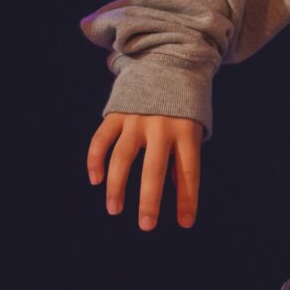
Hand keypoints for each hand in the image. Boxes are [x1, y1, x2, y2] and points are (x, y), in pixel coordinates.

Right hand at [88, 112, 204, 230]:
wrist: (168, 63)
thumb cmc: (184, 107)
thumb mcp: (194, 128)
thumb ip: (184, 158)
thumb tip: (179, 192)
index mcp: (187, 132)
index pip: (189, 172)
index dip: (187, 199)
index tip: (184, 223)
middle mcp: (161, 127)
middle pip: (154, 169)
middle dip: (150, 200)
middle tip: (146, 226)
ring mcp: (136, 120)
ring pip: (122, 158)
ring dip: (116, 186)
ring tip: (114, 209)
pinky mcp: (116, 114)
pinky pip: (101, 140)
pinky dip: (95, 160)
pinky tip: (96, 180)